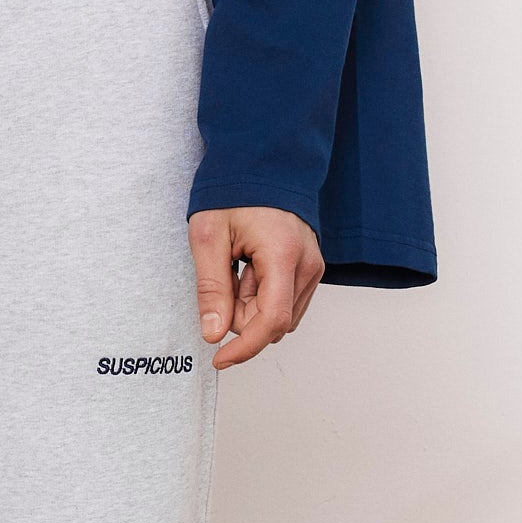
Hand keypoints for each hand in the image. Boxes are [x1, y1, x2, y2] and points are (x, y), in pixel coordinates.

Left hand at [190, 206, 324, 369]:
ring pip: (280, 316)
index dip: (244, 347)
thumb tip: (214, 334)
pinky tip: (249, 269)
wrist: (262, 164)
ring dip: (251, 306)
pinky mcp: (310, 268)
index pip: (271, 321)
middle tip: (222, 275)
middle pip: (274, 322)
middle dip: (241, 315)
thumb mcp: (208, 236)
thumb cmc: (234, 192)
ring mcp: (313, 267)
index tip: (219, 358)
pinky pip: (286, 301)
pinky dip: (262, 297)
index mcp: (284, 255)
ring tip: (236, 267)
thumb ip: (211, 287)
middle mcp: (307, 265)